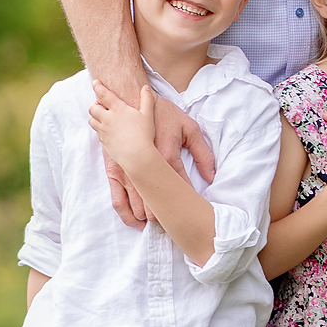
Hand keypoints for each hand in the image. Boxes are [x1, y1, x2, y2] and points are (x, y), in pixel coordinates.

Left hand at [89, 79, 157, 184]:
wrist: (136, 156)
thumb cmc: (144, 134)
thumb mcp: (148, 115)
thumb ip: (147, 99)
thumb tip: (145, 87)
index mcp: (118, 109)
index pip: (104, 94)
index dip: (98, 86)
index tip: (95, 82)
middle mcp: (108, 119)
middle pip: (93, 108)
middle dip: (95, 104)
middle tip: (101, 104)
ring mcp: (104, 131)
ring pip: (92, 120)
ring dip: (95, 117)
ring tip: (102, 117)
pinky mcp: (104, 141)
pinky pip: (97, 133)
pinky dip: (100, 129)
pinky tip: (107, 130)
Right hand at [92, 86, 214, 225]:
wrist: (127, 98)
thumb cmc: (161, 113)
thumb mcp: (188, 127)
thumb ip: (202, 152)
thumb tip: (211, 176)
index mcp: (166, 156)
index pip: (179, 187)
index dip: (187, 203)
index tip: (195, 215)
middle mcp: (144, 166)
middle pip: (157, 201)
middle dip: (168, 216)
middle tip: (179, 228)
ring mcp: (127, 170)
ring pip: (137, 204)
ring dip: (149, 218)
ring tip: (161, 227)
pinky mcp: (114, 171)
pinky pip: (118, 198)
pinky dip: (128, 213)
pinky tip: (137, 222)